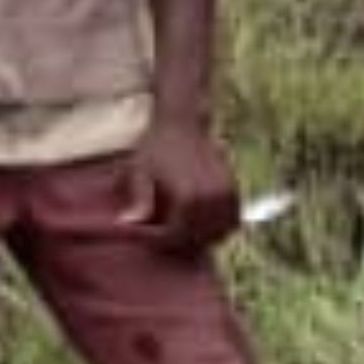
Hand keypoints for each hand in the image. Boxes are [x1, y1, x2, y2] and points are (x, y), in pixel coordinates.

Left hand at [128, 114, 242, 253]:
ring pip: (219, 233)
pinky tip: (202, 224)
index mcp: (188, 197)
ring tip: (181, 232)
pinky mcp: (235, 189)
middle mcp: (211, 198)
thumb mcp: (140, 171)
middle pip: (197, 239)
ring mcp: (226, 194)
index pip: (175, 235)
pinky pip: (232, 221)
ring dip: (202, 238)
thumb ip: (139, 200)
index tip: (145, 235)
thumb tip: (129, 224)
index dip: (157, 240)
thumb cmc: (157, 145)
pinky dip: (220, 228)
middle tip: (160, 235)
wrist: (184, 121)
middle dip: (178, 242)